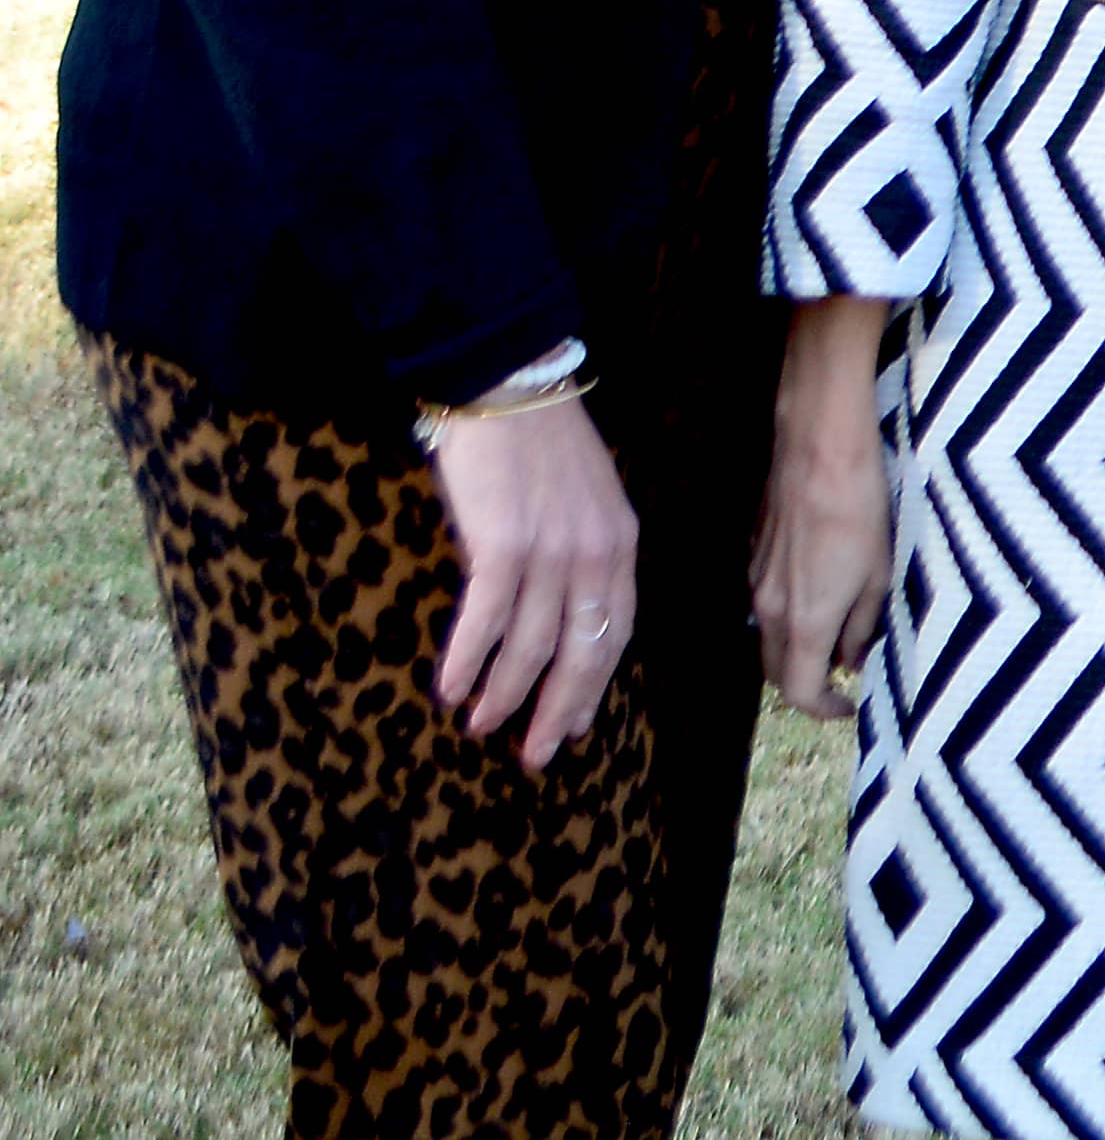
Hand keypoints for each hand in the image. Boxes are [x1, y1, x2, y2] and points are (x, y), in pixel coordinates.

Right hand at [426, 390, 637, 770]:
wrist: (508, 382)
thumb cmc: (538, 444)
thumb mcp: (586, 499)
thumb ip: (583, 552)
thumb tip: (560, 611)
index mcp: (621, 544)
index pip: (616, 632)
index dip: (595, 686)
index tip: (577, 727)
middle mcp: (596, 554)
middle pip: (583, 654)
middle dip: (558, 712)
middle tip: (535, 757)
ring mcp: (552, 551)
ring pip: (531, 647)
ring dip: (505, 696)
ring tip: (480, 727)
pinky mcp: (503, 544)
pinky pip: (486, 621)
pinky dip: (467, 661)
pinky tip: (450, 687)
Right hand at [753, 298, 896, 722]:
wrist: (820, 446)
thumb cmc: (860, 508)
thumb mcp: (879, 575)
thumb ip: (863, 625)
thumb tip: (853, 657)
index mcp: (803, 622)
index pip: (799, 692)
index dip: (824, 708)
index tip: (850, 706)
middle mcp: (769, 609)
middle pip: (777, 670)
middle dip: (808, 682)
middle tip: (846, 675)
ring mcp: (757, 579)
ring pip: (770, 635)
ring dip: (798, 647)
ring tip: (840, 633)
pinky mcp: (755, 552)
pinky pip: (767, 601)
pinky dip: (790, 613)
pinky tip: (822, 590)